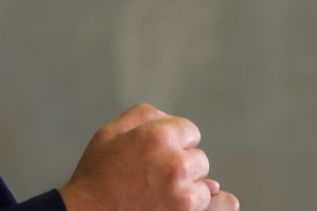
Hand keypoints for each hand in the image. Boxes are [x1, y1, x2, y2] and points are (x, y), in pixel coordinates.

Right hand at [59, 103, 239, 210]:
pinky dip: (211, 205)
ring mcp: (184, 196)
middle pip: (199, 158)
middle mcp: (176, 164)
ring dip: (189, 188)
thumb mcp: (110, 133)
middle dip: (181, 165)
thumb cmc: (96, 177)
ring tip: (159, 195)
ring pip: (205, 184)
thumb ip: (145, 116)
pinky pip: (220, 205)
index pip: (189, 131)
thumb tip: (173, 120)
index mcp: (158, 137)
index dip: (173, 141)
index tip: (157, 154)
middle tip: (153, 177)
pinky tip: (202, 201)